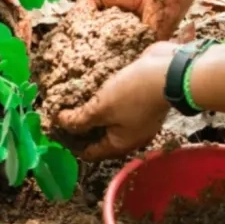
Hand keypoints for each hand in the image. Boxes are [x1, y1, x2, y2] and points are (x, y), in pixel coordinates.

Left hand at [55, 42, 176, 160]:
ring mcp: (137, 118)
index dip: (70, 142)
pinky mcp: (140, 100)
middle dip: (80, 125)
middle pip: (98, 136)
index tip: (54, 129)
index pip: (89, 152)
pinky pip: (117, 104)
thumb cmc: (136, 93)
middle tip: (60, 112)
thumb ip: (80, 120)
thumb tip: (60, 124)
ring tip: (72, 98)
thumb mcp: (101, 108)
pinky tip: (93, 87)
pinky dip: (105, 99)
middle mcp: (130, 135)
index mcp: (120, 144)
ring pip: (108, 119)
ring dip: (92, 110)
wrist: (171, 71)